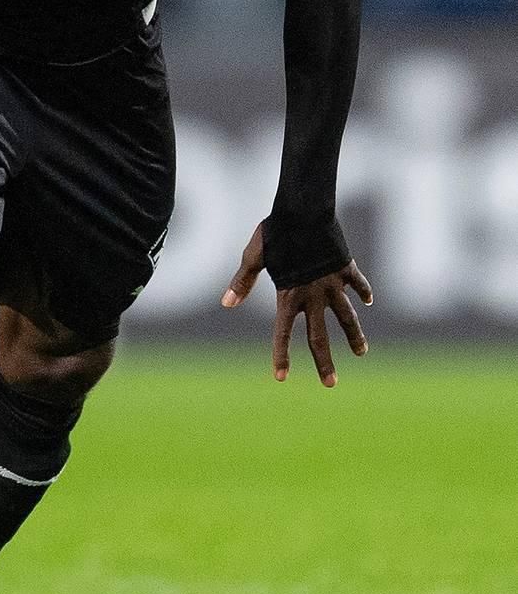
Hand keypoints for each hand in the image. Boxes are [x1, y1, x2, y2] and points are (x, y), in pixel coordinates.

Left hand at [222, 221, 372, 386]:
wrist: (305, 209)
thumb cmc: (275, 231)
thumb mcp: (254, 256)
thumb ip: (242, 281)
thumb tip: (226, 304)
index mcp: (289, 293)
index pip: (283, 331)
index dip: (281, 354)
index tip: (280, 377)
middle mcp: (313, 294)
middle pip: (319, 336)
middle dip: (324, 362)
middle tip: (330, 384)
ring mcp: (332, 283)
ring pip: (347, 317)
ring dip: (354, 336)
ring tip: (360, 352)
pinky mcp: (346, 268)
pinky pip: (357, 284)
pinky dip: (363, 292)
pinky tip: (368, 301)